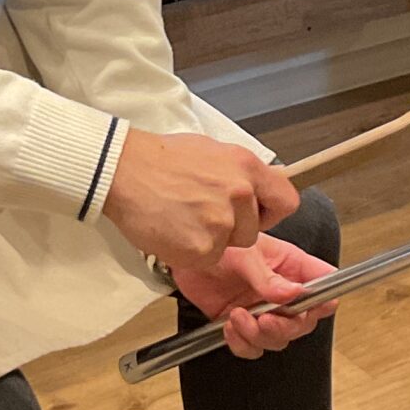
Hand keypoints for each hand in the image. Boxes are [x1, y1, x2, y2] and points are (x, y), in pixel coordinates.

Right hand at [104, 129, 299, 272]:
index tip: (257, 214)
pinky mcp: (202, 248)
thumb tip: (258, 185)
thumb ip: (239, 173)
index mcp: (246, 166)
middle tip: (201, 214)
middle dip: (232, 229)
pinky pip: (206, 259)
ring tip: (183, 219)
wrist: (122, 170)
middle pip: (253, 231)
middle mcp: (240, 194)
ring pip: (229, 247)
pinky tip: (174, 230)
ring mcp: (221, 222)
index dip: (271, 212)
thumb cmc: (159, 159)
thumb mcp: (211, 150)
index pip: (287, 201)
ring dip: (209, 241)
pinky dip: (190, 252)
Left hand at [173, 231, 338, 360]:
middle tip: (265, 321)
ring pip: (278, 339)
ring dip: (259, 336)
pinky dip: (241, 343)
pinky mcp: (242, 325)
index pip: (324, 285)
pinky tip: (229, 325)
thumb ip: (267, 277)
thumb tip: (293, 293)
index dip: (324, 300)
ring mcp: (262, 310)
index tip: (310, 308)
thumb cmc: (218, 243)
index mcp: (291, 266)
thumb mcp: (244, 253)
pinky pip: (252, 347)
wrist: (184, 257)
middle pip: (303, 322)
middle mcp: (281, 291)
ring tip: (239, 317)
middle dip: (285, 327)